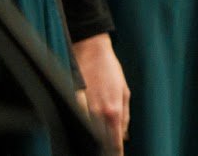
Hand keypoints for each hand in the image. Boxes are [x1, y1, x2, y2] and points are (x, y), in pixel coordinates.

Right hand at [71, 34, 129, 152]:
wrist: (92, 51)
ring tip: (97, 148)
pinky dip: (79, 129)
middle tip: (107, 154)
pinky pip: (75, 121)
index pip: (114, 141)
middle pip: (100, 141)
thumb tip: (124, 136)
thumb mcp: (125, 91)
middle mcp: (98, 113)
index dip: (116, 153)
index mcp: (113, 111)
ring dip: (93, 142)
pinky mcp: (72, 103)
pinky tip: (82, 133)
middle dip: (105, 151)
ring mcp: (83, 109)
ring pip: (88, 134)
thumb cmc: (111, 71)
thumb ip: (125, 115)